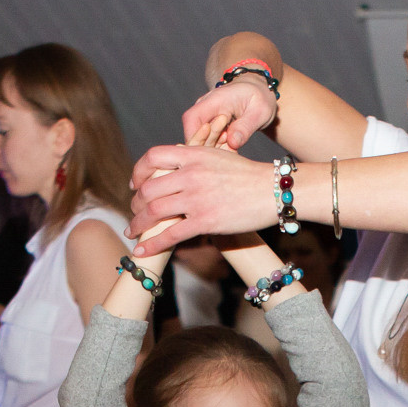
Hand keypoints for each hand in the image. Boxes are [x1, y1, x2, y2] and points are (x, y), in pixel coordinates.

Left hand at [127, 143, 277, 254]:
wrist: (274, 190)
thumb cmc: (249, 175)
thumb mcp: (219, 155)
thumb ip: (195, 159)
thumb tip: (177, 166)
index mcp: (194, 155)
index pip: (153, 157)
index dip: (138, 171)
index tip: (135, 185)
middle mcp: (191, 174)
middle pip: (149, 188)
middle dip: (136, 204)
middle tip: (135, 214)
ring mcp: (197, 198)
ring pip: (154, 211)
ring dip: (138, 224)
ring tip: (133, 232)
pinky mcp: (206, 221)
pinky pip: (171, 234)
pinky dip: (152, 244)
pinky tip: (142, 251)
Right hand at [178, 73, 276, 152]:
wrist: (257, 92)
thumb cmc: (259, 98)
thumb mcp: (259, 111)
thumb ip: (245, 127)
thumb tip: (232, 143)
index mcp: (214, 100)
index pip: (192, 119)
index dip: (196, 137)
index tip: (215, 147)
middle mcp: (204, 108)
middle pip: (193, 134)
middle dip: (210, 147)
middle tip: (233, 145)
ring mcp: (204, 118)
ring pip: (200, 141)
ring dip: (215, 149)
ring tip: (235, 142)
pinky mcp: (208, 127)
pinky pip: (207, 143)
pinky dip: (218, 149)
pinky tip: (232, 145)